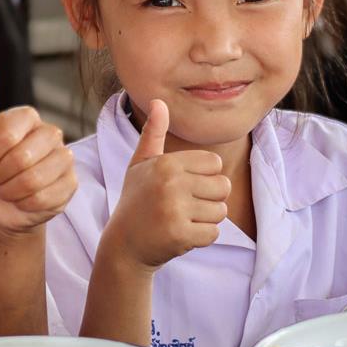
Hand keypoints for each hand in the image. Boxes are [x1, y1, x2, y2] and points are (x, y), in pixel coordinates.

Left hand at [0, 53, 76, 236]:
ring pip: (33, 180)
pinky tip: (23, 200)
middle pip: (21, 158)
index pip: (7, 134)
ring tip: (9, 189)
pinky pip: (44, 197)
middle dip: (0, 176)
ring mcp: (64, 159)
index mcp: (28, 117)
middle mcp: (51, 133)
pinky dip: (25, 204)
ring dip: (11, 192)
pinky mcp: (71, 184)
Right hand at [105, 99, 230, 269]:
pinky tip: (180, 235)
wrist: (123, 245)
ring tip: (181, 220)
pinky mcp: (180, 235)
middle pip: (223, 186)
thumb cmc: (136, 200)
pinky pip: (213, 234)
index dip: (203, 177)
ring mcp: (175, 210)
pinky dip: (201, 238)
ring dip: (205, 220)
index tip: (181, 187)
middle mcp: (171, 183)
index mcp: (166, 163)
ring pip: (221, 211)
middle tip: (184, 207)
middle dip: (209, 199)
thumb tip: (158, 101)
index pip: (215, 164)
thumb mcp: (140, 164)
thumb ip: (153, 133)